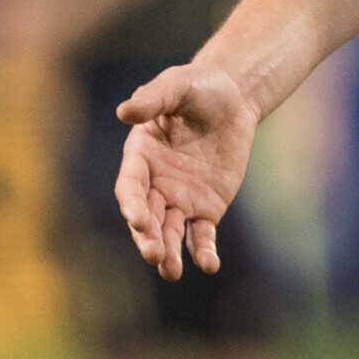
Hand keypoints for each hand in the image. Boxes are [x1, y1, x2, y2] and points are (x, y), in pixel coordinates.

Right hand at [114, 64, 259, 279]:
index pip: (130, 187)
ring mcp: (179, 199)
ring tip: (172, 272)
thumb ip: (155, 99)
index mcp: (140, 157)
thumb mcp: (179, 86)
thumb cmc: (200, 89)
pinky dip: (203, 250)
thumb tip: (125, 111)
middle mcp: (155, 184)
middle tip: (155, 255)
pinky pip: (202, 234)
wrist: (233, 100)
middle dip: (148, 237)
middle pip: (147, 216)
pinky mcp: (206, 208)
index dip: (132, 204)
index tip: (139, 219)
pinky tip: (210, 265)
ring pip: (169, 231)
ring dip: (169, 252)